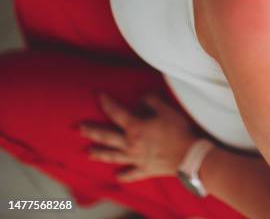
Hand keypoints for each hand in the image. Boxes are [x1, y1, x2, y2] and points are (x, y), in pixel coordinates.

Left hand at [79, 93, 198, 181]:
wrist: (188, 156)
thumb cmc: (178, 131)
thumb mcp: (166, 110)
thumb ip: (152, 100)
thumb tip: (142, 97)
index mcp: (135, 127)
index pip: (116, 113)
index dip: (107, 103)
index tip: (99, 96)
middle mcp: (131, 144)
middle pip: (106, 137)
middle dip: (91, 131)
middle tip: (79, 128)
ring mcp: (136, 158)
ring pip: (113, 156)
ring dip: (100, 154)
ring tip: (88, 153)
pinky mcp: (144, 169)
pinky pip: (131, 174)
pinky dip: (123, 175)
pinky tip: (117, 176)